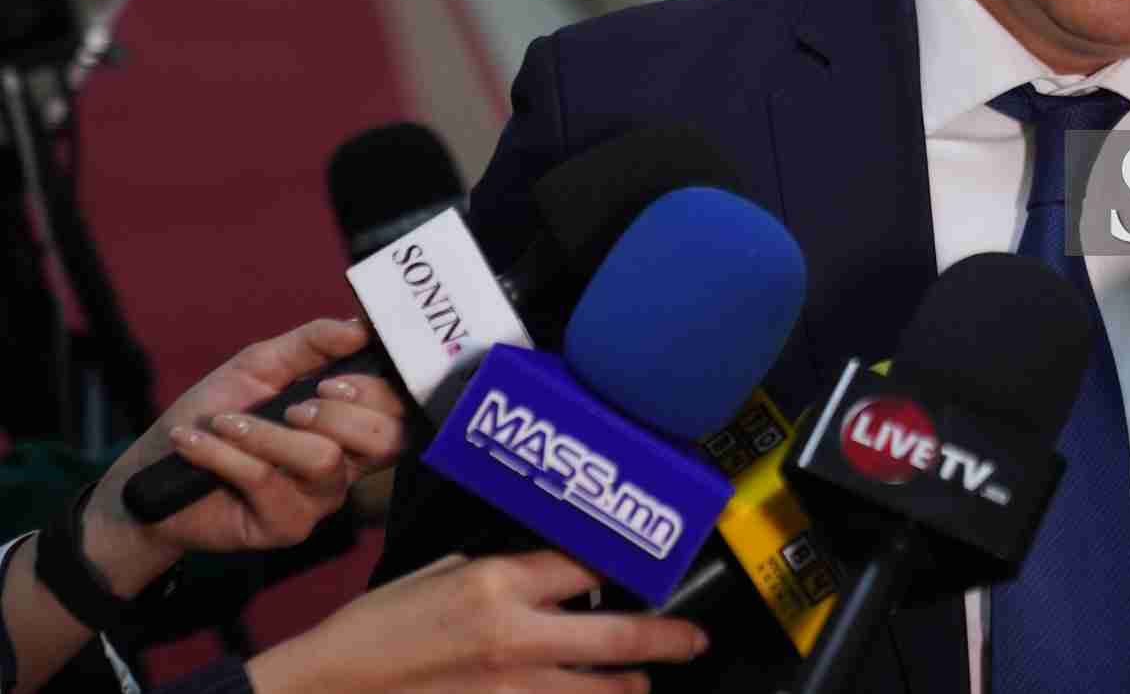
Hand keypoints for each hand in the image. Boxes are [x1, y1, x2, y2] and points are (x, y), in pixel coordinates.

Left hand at [83, 317, 408, 594]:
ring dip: (266, 433)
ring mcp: (318, 500)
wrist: (154, 472)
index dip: (377, 393)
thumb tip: (361, 325)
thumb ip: (312, 343)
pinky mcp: (284, 527)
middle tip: (291, 406)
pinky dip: (223, 453)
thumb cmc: (213, 413)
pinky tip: (195, 443)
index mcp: (350, 425)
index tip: (329, 381)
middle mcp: (346, 465)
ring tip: (226, 424)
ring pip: (323, 459)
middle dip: (337, 413)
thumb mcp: (260, 365)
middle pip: (386, 440)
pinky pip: (265, 481)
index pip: (399, 413)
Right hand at [244, 552, 709, 693]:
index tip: (652, 566)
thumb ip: (499, 571)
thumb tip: (550, 565)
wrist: (321, 693)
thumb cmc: (371, 632)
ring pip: (603, 693)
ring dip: (629, 688)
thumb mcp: (437, 575)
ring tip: (642, 683)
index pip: (589, 563)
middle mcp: (515, 638)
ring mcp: (510, 692)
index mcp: (497, 584)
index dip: (628, 562)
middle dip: (669, 639)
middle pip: (621, 637)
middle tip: (694, 639)